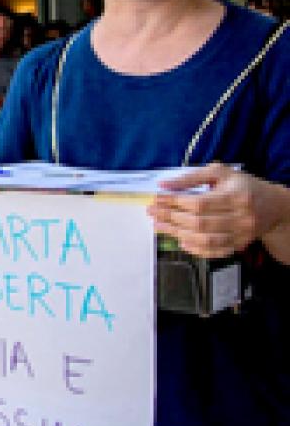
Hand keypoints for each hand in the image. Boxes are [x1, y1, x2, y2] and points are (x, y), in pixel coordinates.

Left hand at [149, 164, 288, 258]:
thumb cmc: (243, 186)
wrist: (273, 206)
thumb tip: (164, 185)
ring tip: (158, 226)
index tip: (156, 199)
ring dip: (176, 234)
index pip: (199, 203)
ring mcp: (240, 235)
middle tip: (152, 212)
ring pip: (204, 240)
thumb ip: (191, 177)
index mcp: (236, 196)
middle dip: (170, 217)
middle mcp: (240, 218)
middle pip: (199, 223)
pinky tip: (179, 240)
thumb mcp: (220, 173)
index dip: (174, 202)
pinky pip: (212, 252)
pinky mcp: (238, 246)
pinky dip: (193, 248)